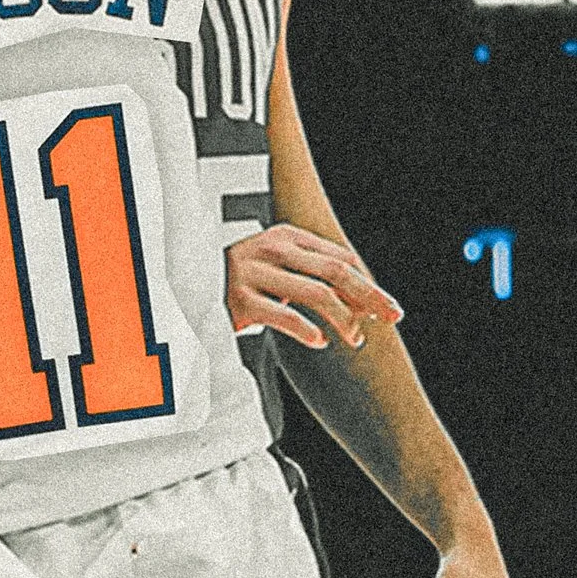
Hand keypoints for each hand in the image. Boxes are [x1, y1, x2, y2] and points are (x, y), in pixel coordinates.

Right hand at [223, 223, 390, 351]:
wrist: (185, 286)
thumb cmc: (240, 283)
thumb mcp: (277, 268)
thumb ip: (313, 274)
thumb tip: (364, 301)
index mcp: (286, 236)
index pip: (340, 258)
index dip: (367, 284)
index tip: (385, 308)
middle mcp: (272, 249)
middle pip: (337, 271)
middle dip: (370, 296)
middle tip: (391, 317)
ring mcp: (255, 273)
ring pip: (317, 293)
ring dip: (344, 319)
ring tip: (354, 338)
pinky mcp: (240, 300)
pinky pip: (284, 316)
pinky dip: (308, 330)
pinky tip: (320, 341)